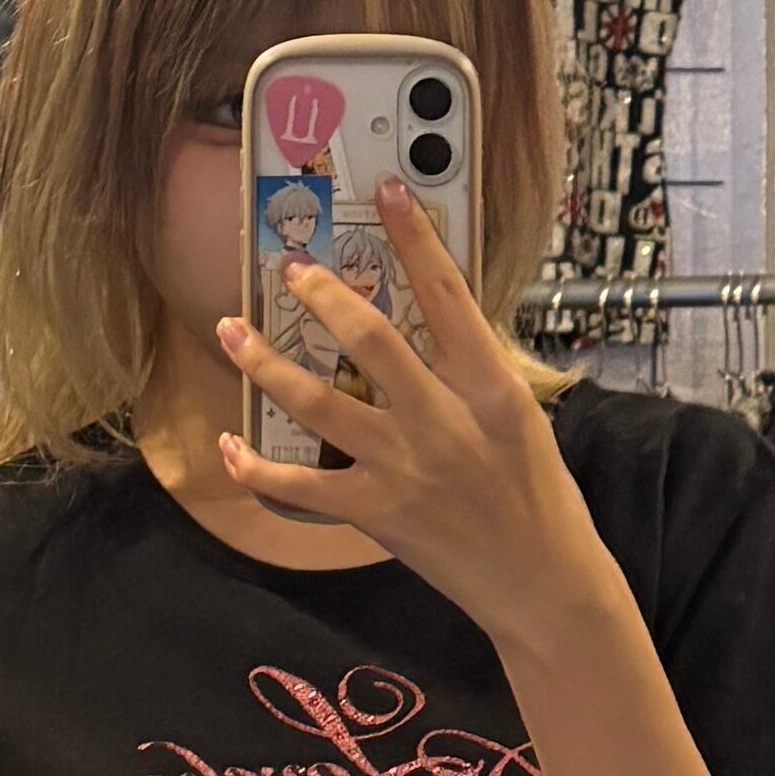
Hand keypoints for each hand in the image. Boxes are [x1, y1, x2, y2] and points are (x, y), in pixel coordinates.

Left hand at [217, 178, 616, 660]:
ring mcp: (403, 465)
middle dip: (322, 295)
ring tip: (231, 330)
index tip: (388, 191)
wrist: (542, 584)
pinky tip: (231, 446)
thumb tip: (435, 328)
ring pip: (316, 401)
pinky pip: (298, 487)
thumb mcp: (521, 420)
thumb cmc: (540, 498)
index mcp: (489, 386)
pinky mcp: (375, 511)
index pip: (447, 293)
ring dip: (265, 363)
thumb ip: (475, 374)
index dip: (414, 236)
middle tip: (290, 269)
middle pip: (368, 337)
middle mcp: (441, 418)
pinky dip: (256, 468)